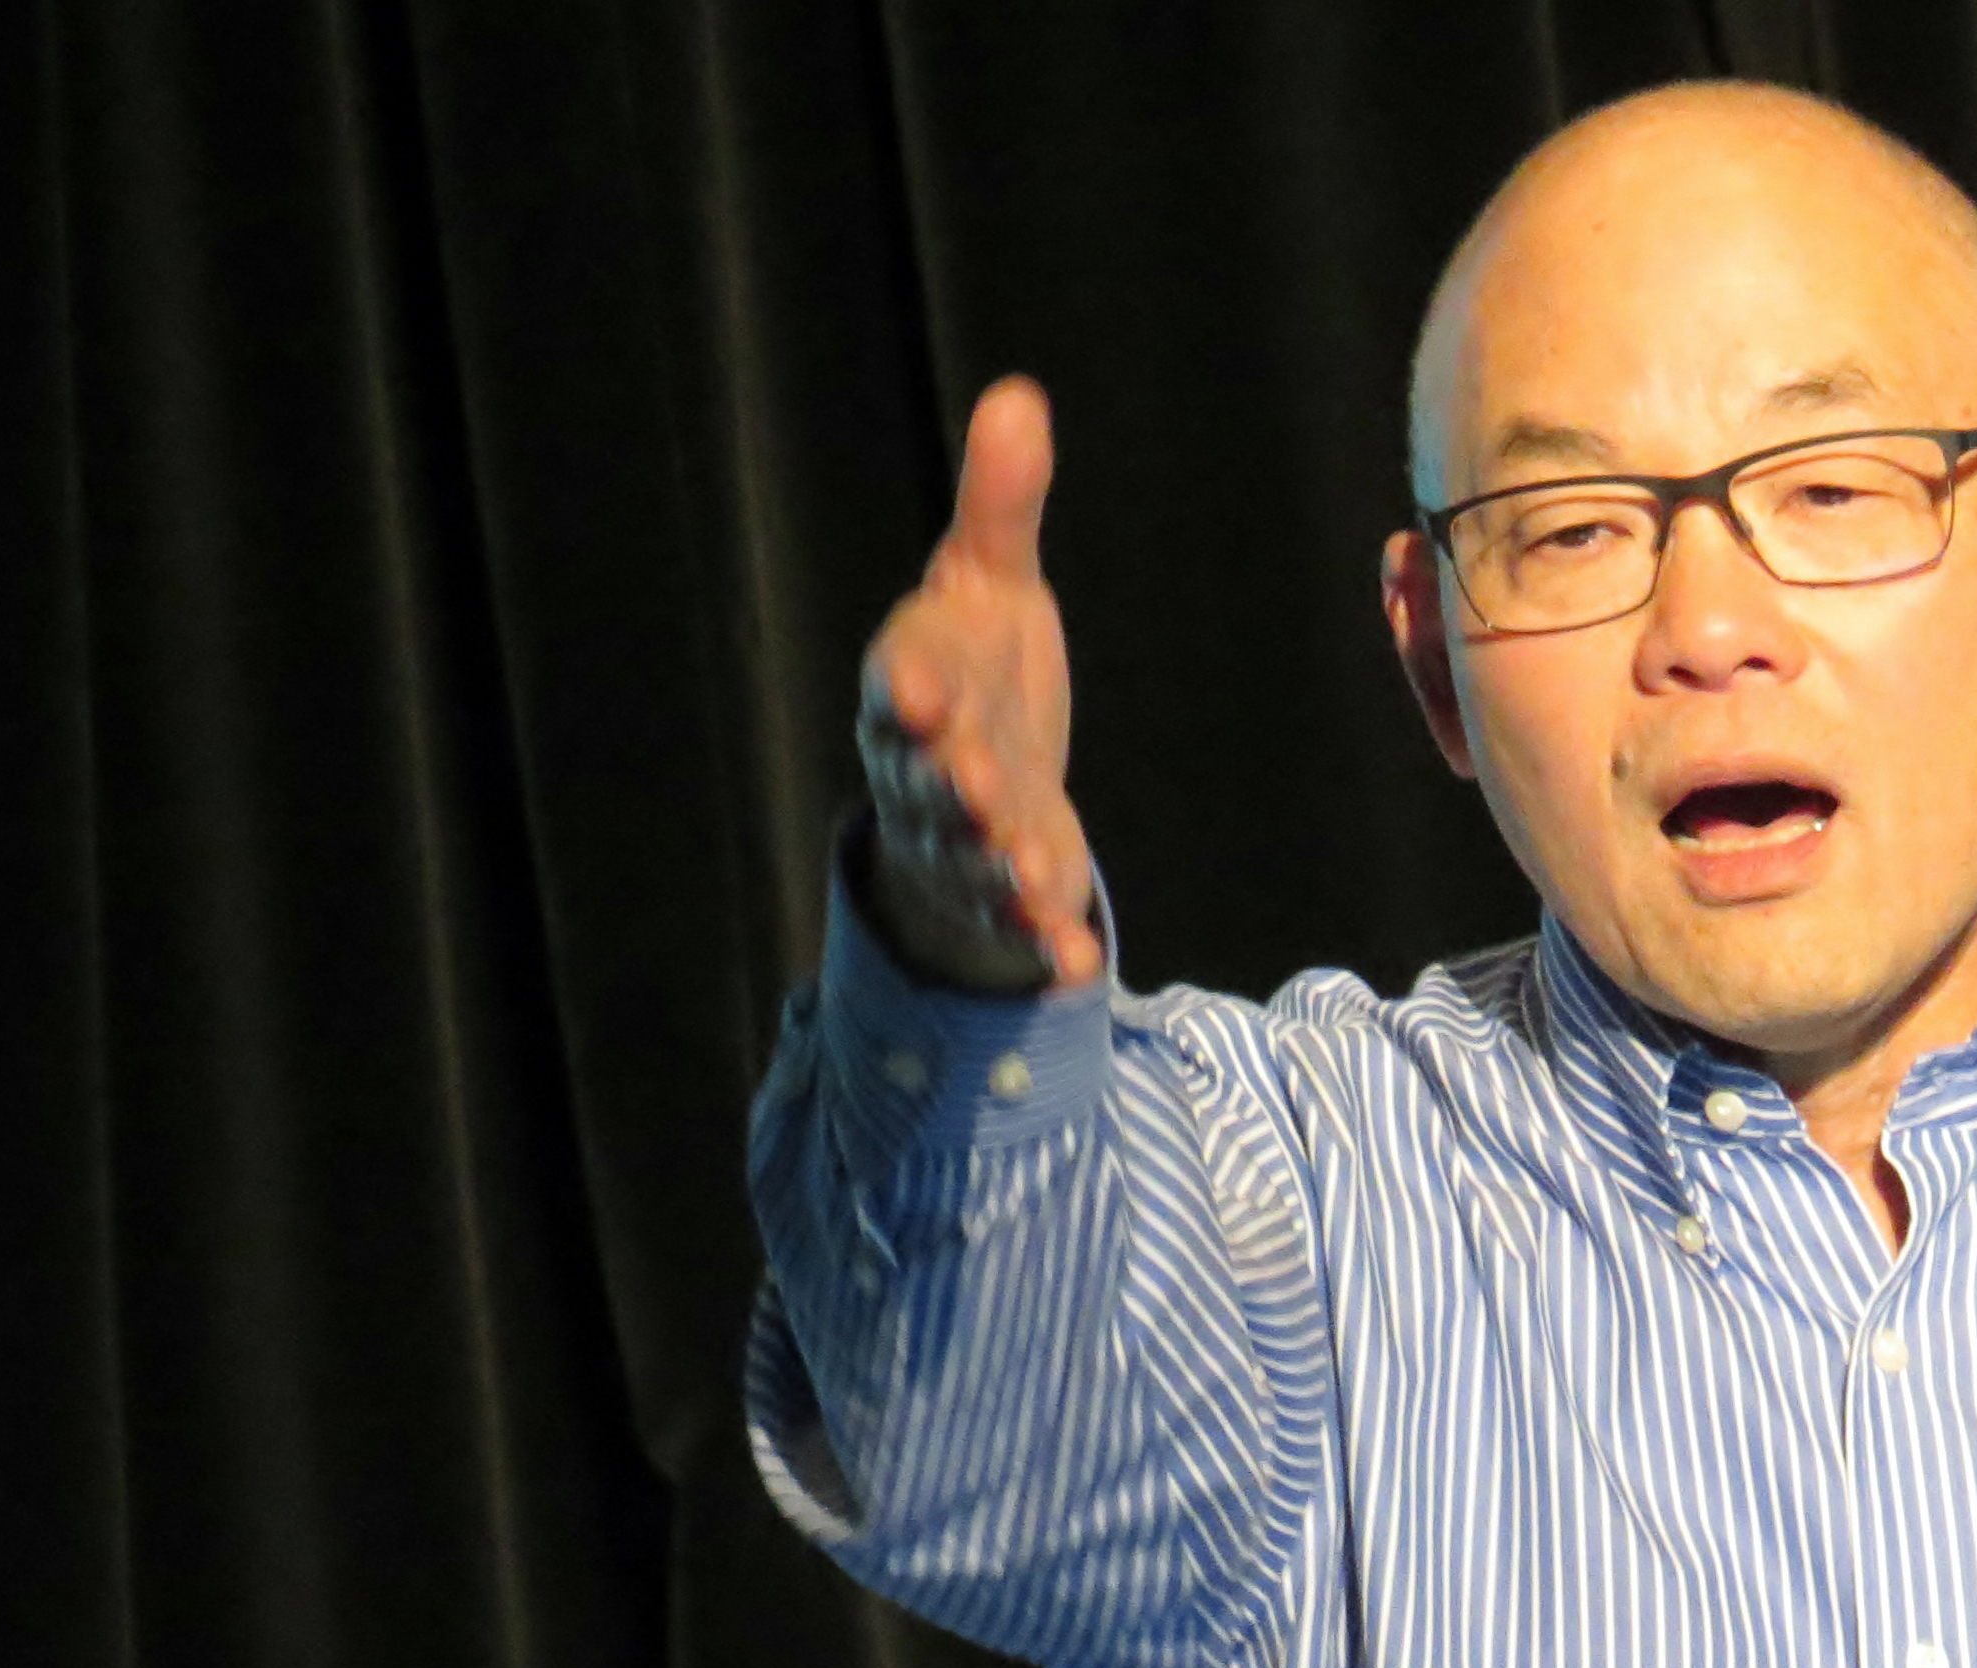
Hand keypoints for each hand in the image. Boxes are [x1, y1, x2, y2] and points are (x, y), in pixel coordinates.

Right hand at [855, 377, 1104, 987]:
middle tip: (970, 779)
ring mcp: (968, 841)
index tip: (917, 687)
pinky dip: (1044, 944)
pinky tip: (1075, 962)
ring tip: (1029, 873)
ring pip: (973, 858)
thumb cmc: (976, 675)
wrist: (977, 790)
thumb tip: (1020, 396)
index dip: (909, 686)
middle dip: (948, 781)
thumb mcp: (987, 586)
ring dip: (999, 866)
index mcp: (916, 684)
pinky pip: (1023, 928)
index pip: (902, 681)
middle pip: (929, 777)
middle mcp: (929, 769)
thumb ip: (1000, 508)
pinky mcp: (1013, 896)